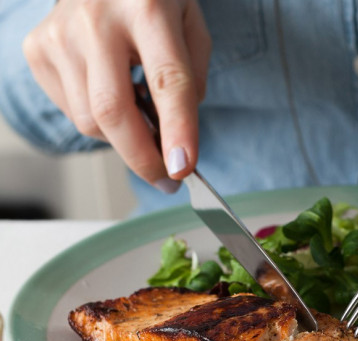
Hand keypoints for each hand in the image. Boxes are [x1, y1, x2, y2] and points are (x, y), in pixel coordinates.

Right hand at [23, 0, 210, 192]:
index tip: (182, 168)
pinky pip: (71, 111)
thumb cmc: (153, 0)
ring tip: (142, 117)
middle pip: (113, 111)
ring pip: (90, 121)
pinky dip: (98, 120)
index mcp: (147, 8)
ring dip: (123, 138)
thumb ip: (192, 78)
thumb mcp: (191, 25)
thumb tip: (175, 138)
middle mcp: (96, 19)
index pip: (167, 81)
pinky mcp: (37, 49)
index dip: (177, 130)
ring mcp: (60, 34)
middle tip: (168, 179)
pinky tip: (112, 93)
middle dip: (142, 158)